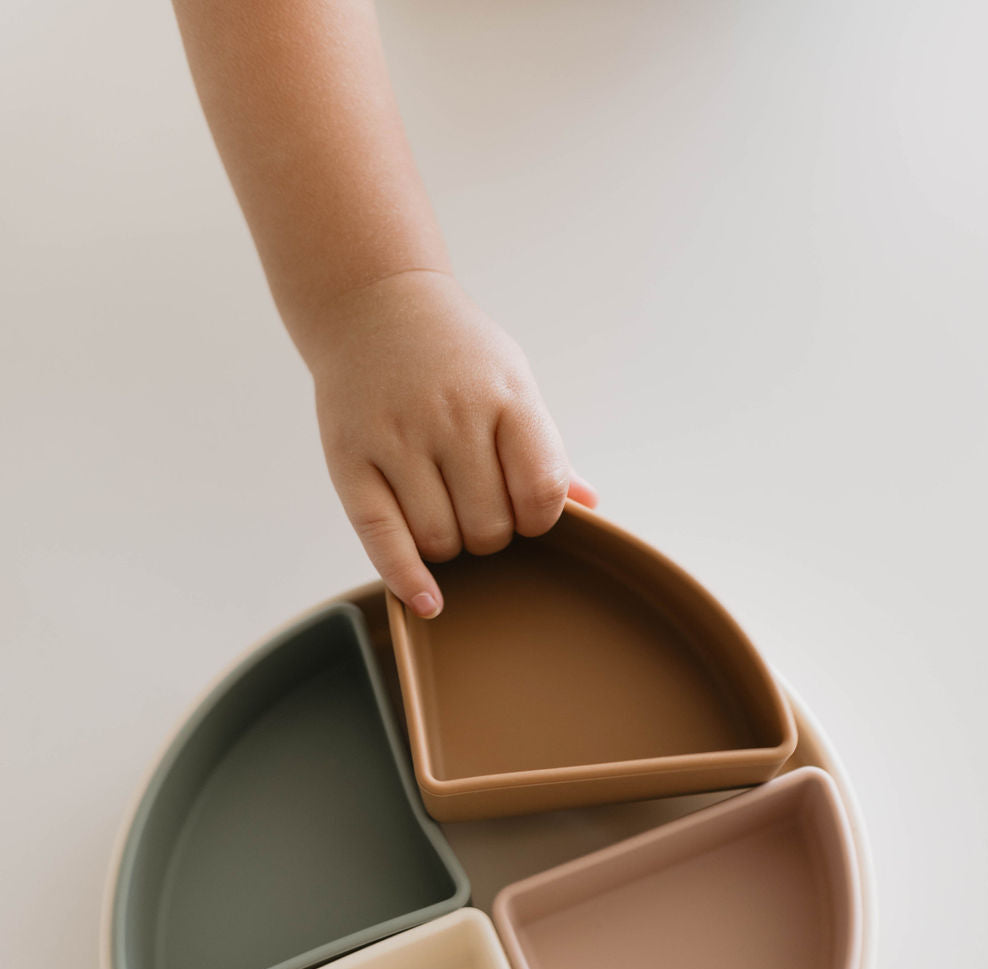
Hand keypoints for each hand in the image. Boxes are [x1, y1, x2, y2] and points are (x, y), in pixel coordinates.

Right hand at [310, 270, 596, 614]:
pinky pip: (383, 539)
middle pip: (490, 526)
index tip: (526, 512)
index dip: (540, 519)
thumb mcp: (512, 382)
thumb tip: (592, 506)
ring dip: (450, 548)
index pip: (542, 490)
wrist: (372, 303)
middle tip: (477, 508)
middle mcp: (452, 416)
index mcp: (505, 395)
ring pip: (440, 540)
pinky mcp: (349, 459)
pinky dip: (408, 579)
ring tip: (444, 515)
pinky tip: (428, 600)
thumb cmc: (454, 354)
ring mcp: (397, 437)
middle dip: (492, 534)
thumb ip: (545, 449)